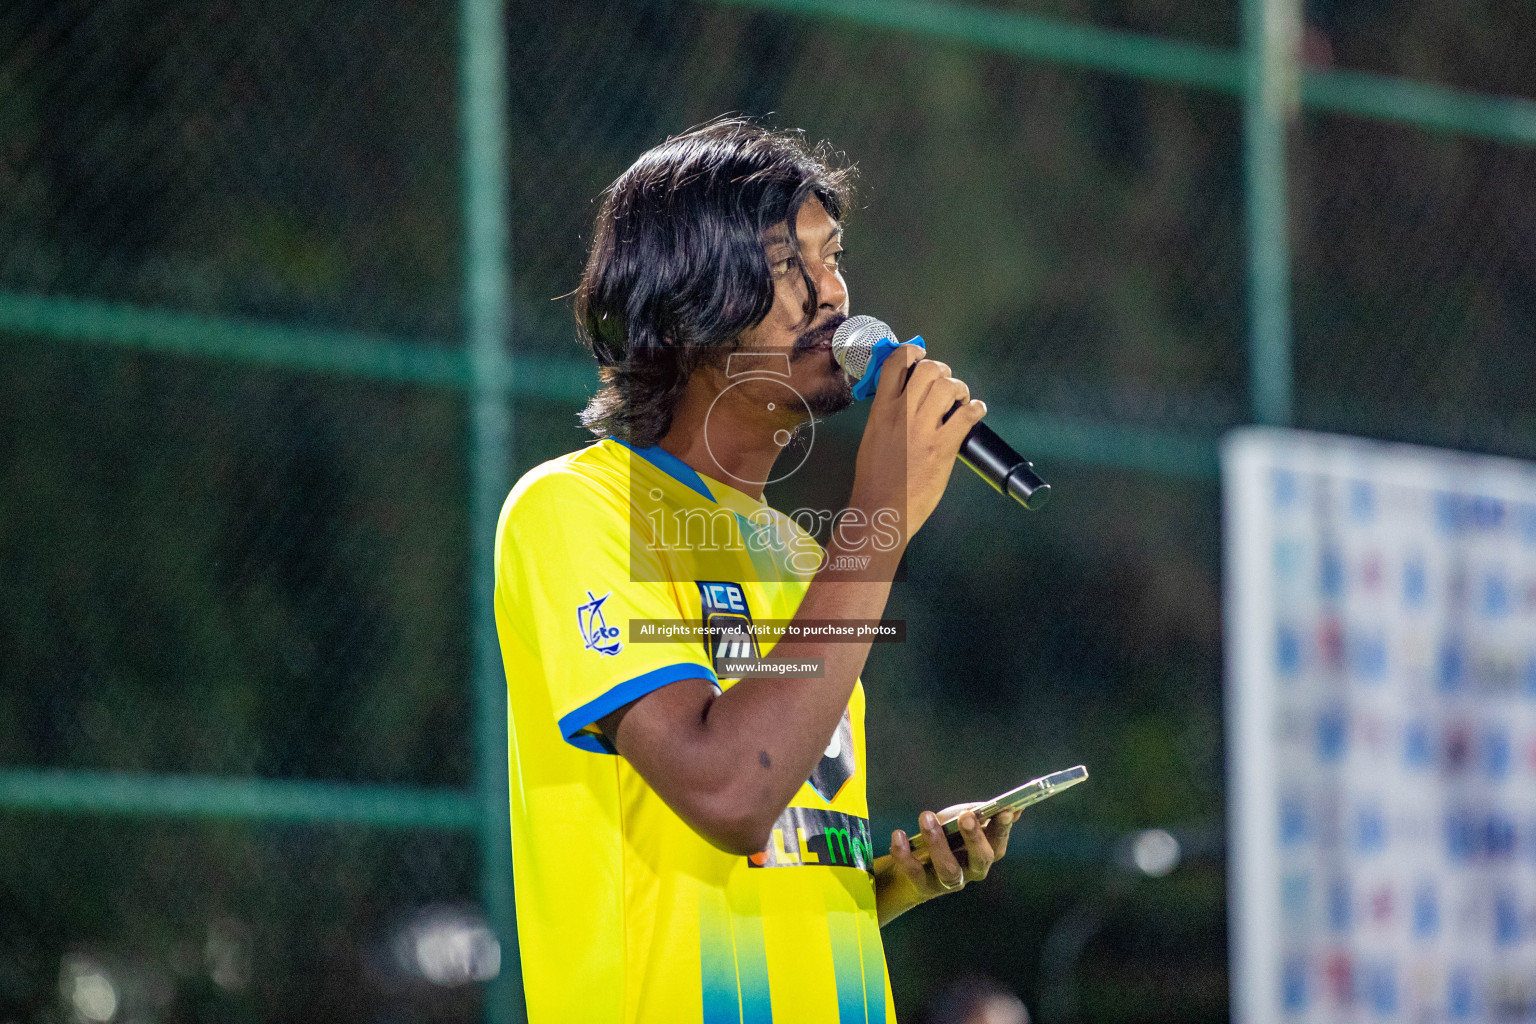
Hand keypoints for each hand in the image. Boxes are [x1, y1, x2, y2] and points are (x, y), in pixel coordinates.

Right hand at [848, 343, 985, 542]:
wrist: (880, 510)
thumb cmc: (874, 481)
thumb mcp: (872, 438)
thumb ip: (886, 415)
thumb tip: (902, 401)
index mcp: (881, 410)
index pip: (895, 362)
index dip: (912, 352)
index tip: (920, 356)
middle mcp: (901, 414)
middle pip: (927, 368)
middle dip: (941, 371)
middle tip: (946, 384)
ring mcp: (922, 430)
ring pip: (947, 386)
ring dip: (959, 389)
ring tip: (961, 401)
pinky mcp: (942, 448)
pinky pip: (966, 415)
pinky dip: (976, 409)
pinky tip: (975, 412)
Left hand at [873, 802, 1017, 925]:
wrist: (912, 867)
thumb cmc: (943, 838)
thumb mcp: (958, 822)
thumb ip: (977, 814)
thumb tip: (1005, 807)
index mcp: (984, 854)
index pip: (999, 844)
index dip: (1003, 829)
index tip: (1004, 810)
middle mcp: (971, 871)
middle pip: (980, 860)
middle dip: (975, 838)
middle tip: (966, 817)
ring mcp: (948, 882)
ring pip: (948, 869)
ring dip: (937, 842)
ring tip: (927, 817)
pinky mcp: (923, 886)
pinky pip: (915, 872)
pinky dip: (904, 853)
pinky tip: (898, 835)